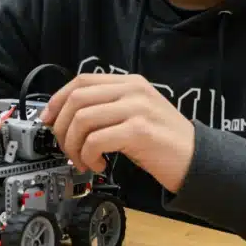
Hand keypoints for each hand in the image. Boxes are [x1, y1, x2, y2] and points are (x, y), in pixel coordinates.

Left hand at [41, 74, 194, 192]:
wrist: (198, 161)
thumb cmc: (164, 142)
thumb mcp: (136, 114)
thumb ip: (109, 108)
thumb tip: (68, 117)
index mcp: (130, 83)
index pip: (82, 80)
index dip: (57, 99)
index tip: (48, 120)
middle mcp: (133, 90)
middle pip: (77, 99)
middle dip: (61, 127)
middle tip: (66, 148)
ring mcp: (137, 108)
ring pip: (82, 119)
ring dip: (73, 146)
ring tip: (83, 161)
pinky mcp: (140, 131)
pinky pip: (96, 140)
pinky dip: (88, 156)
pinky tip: (98, 165)